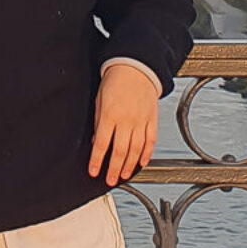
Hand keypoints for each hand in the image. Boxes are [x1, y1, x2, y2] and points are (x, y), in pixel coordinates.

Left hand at [90, 63, 158, 186]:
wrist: (136, 67)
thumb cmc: (115, 81)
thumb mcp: (99, 101)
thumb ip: (99, 123)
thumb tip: (97, 143)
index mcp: (110, 115)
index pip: (102, 144)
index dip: (97, 161)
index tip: (93, 171)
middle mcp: (127, 120)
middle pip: (120, 151)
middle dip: (114, 169)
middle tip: (110, 180)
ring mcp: (141, 121)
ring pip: (136, 150)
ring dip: (129, 165)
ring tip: (124, 175)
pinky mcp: (152, 119)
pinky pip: (150, 141)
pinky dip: (146, 154)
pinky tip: (141, 162)